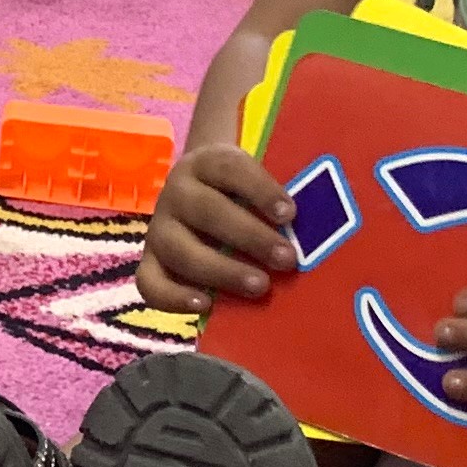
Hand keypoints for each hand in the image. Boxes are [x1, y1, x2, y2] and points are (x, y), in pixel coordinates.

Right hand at [135, 141, 296, 310]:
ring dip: (222, 270)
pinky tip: (206, 304)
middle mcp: (177, 191)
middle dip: (251, 237)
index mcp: (206, 163)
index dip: (260, 190)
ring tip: (260, 286)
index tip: (290, 214)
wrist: (199, 194)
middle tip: (287, 259)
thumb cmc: (243, 194)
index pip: (229, 169)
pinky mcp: (150, 260)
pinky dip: (173, 297)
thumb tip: (316, 231)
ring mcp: (159, 227)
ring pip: (180, 249)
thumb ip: (277, 200)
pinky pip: (150, 282)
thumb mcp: (255, 183)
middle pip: (208, 211)